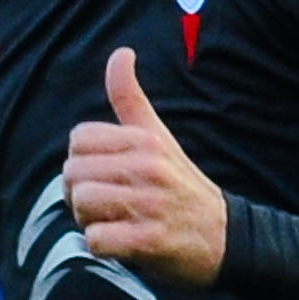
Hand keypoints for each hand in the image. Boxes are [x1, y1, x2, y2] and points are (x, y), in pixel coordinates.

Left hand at [64, 47, 227, 291]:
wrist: (225, 237)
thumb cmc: (182, 186)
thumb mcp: (160, 138)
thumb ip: (131, 98)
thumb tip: (121, 53)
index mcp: (145, 140)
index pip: (79, 139)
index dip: (82, 161)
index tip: (103, 175)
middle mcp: (148, 167)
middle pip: (73, 173)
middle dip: (80, 194)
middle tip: (107, 205)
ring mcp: (150, 204)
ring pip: (82, 204)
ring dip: (88, 220)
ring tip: (113, 222)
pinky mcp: (150, 240)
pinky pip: (96, 239)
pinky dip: (102, 246)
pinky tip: (122, 243)